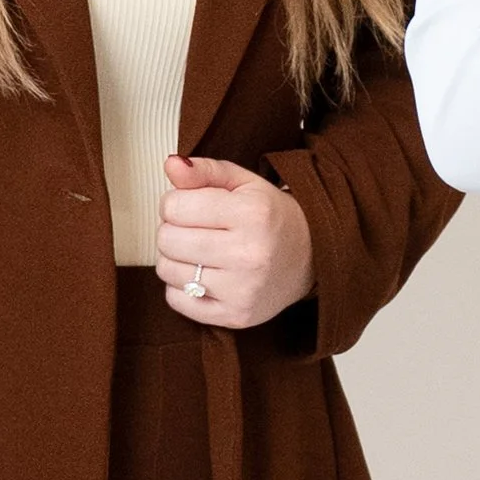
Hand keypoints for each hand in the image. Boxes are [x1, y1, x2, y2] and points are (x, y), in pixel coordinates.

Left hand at [154, 153, 314, 327]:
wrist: (313, 256)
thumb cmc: (271, 216)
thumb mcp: (244, 183)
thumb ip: (205, 171)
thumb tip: (170, 164)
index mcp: (251, 213)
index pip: (174, 206)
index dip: (175, 202)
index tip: (192, 205)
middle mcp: (248, 254)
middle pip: (167, 239)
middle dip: (173, 229)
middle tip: (194, 229)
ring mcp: (242, 290)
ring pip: (168, 271)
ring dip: (176, 258)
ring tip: (199, 251)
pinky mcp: (235, 316)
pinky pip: (177, 301)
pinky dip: (180, 288)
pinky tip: (202, 276)